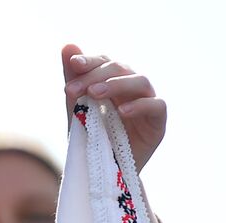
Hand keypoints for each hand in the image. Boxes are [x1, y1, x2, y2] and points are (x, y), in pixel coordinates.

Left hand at [61, 44, 166, 171]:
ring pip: (141, 82)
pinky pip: (156, 106)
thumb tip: (67, 45)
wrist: (100, 175)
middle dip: (95, 76)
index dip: (90, 60)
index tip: (73, 64)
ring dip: (117, 84)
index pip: (105, 62)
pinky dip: (139, 105)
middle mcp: (132, 89)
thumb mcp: (77, 110)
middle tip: (73, 89)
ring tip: (94, 94)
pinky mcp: (158, 123)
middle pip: (121, 68)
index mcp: (113, 82)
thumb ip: (74, 80)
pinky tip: (121, 111)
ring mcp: (147, 104)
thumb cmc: (90, 141)